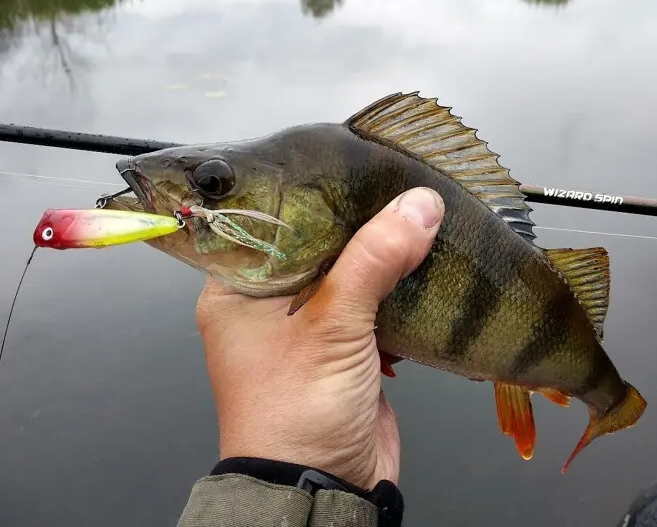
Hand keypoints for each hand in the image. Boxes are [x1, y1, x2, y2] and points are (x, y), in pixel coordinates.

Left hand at [194, 187, 444, 489]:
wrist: (323, 491)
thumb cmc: (296, 414)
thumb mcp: (332, 328)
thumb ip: (374, 260)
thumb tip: (418, 206)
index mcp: (237, 291)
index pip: (268, 221)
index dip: (309, 193)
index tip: (349, 165)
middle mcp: (265, 305)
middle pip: (315, 244)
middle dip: (356, 223)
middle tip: (391, 186)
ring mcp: (305, 328)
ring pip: (346, 273)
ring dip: (379, 256)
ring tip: (412, 217)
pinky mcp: (342, 348)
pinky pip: (369, 304)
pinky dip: (393, 290)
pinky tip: (417, 266)